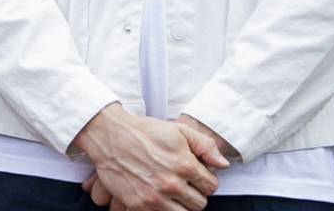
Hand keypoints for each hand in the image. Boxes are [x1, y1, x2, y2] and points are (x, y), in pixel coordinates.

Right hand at [74, 103, 226, 210]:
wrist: (111, 136)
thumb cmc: (145, 131)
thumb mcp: (178, 130)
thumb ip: (205, 145)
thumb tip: (223, 164)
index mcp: (185, 165)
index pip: (211, 186)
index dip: (205, 180)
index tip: (196, 175)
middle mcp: (172, 184)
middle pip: (199, 204)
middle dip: (195, 194)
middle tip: (184, 184)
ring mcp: (156, 197)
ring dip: (181, 205)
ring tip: (172, 191)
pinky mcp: (140, 206)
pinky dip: (164, 209)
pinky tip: (159, 197)